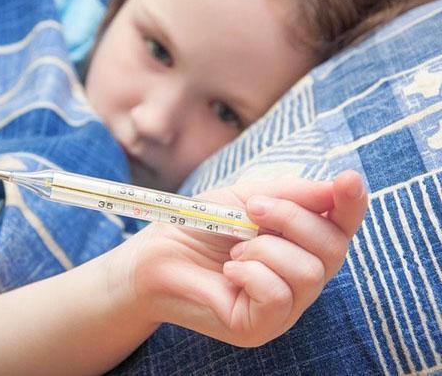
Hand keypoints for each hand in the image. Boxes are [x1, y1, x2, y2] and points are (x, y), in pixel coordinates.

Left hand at [118, 170, 367, 346]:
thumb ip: (290, 194)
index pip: (341, 226)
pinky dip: (251, 273)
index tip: (348, 179)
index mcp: (300, 245)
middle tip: (253, 210)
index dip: (351, 203)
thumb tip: (334, 188)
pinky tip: (229, 271)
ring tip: (235, 250)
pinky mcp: (260, 328)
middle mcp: (300, 279)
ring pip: (310, 272)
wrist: (155, 256)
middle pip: (334, 247)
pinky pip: (279, 296)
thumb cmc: (201, 226)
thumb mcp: (245, 198)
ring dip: (265, 249)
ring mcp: (284, 309)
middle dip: (293, 219)